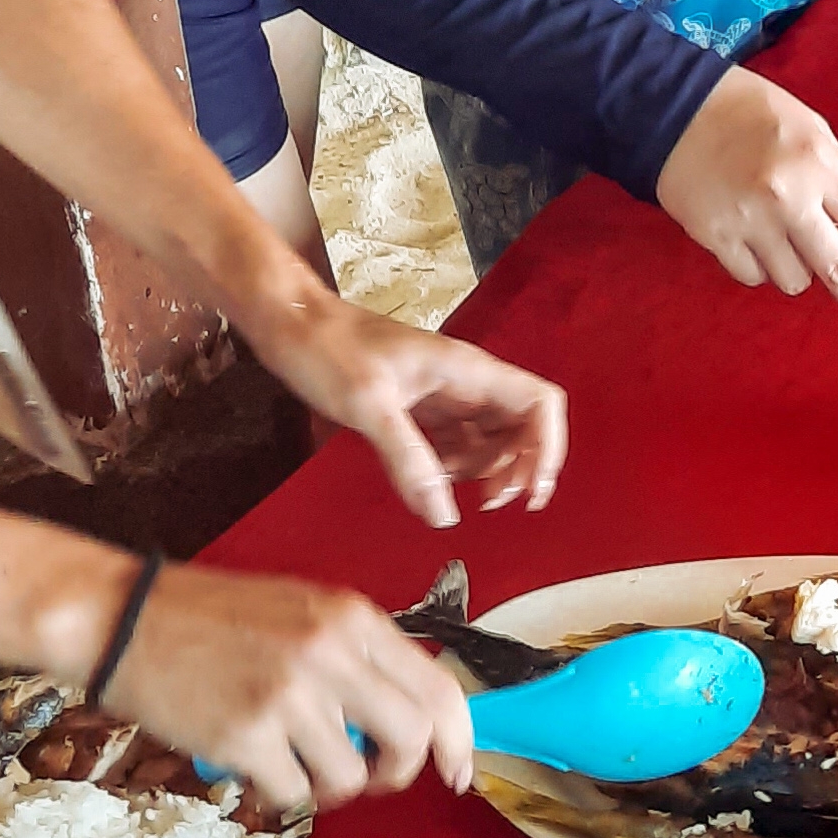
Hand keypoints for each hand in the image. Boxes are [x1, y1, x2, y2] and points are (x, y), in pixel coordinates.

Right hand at [103, 567, 475, 810]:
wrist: (121, 617)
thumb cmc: (213, 618)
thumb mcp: (304, 612)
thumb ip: (360, 658)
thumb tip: (412, 721)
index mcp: (354, 619)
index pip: (440, 688)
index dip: (459, 741)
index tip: (460, 773)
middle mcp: (331, 654)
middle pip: (411, 740)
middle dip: (397, 772)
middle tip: (368, 774)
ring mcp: (289, 697)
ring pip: (350, 778)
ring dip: (327, 785)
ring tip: (290, 759)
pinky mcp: (245, 736)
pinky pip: (294, 794)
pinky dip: (281, 792)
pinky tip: (255, 764)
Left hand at [241, 295, 566, 526]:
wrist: (290, 323)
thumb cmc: (327, 347)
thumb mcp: (368, 407)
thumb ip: (410, 461)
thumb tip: (443, 515)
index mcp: (467, 371)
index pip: (540, 405)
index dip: (547, 448)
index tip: (529, 490)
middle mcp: (465, 382)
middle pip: (523, 429)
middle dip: (515, 469)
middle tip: (486, 502)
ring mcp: (446, 394)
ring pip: (491, 440)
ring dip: (481, 472)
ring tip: (445, 487)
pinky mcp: (423, 407)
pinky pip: (456, 443)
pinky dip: (451, 467)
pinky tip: (425, 476)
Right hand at [656, 68, 837, 305]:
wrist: (678, 110)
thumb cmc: (755, 116)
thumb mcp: (815, 132)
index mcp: (818, 164)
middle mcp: (786, 197)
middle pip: (837, 271)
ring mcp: (749, 220)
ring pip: (795, 281)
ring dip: (800, 271)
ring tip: (788, 242)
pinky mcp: (716, 237)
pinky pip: (754, 277)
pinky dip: (761, 268)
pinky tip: (755, 239)